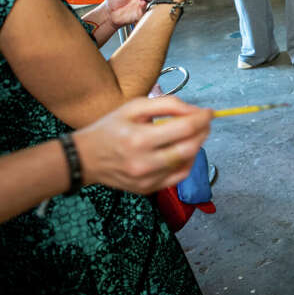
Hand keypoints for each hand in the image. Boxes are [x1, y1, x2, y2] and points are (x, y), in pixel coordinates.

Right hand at [73, 96, 211, 193]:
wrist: (84, 159)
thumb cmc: (110, 128)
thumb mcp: (134, 107)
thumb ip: (167, 104)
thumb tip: (194, 110)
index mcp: (139, 139)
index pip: (185, 128)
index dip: (202, 118)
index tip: (209, 112)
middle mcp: (144, 163)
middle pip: (190, 148)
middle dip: (204, 132)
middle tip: (205, 122)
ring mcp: (147, 180)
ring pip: (188, 163)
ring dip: (197, 146)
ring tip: (194, 134)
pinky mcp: (148, 190)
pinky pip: (178, 177)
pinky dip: (188, 162)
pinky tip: (184, 150)